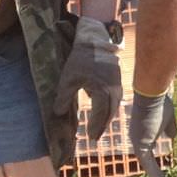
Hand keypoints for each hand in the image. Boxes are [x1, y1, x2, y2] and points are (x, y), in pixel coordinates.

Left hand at [53, 17, 122, 143]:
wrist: (94, 39)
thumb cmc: (80, 59)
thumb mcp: (68, 79)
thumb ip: (63, 98)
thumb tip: (58, 113)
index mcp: (102, 91)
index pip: (100, 114)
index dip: (95, 126)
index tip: (90, 137)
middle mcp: (113, 89)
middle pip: (110, 112)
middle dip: (103, 125)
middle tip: (95, 136)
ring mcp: (117, 83)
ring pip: (115, 104)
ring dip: (108, 116)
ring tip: (100, 124)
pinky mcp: (117, 77)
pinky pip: (116, 96)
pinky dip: (110, 105)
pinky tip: (105, 107)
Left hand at [128, 89, 175, 176]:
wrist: (151, 94)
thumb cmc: (159, 102)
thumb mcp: (167, 118)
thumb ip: (169, 128)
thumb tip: (172, 137)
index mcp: (142, 130)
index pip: (147, 146)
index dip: (152, 156)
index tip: (159, 164)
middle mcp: (136, 137)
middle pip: (145, 156)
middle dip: (151, 167)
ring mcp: (137, 141)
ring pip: (146, 161)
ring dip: (153, 172)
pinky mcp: (141, 145)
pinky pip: (147, 162)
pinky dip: (154, 172)